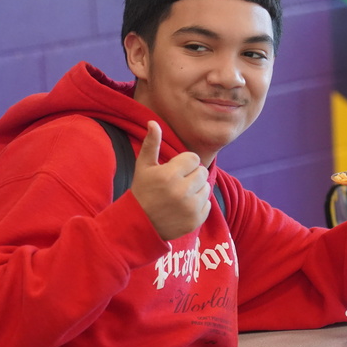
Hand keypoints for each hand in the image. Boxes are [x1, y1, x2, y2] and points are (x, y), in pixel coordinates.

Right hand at [130, 121, 211, 240]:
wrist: (139, 225)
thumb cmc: (142, 191)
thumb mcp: (143, 166)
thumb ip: (151, 143)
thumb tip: (153, 122)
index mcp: (169, 175)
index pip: (193, 158)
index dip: (184, 163)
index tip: (174, 171)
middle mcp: (182, 191)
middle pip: (202, 172)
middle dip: (191, 175)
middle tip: (177, 183)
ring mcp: (190, 208)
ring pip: (206, 187)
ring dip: (196, 189)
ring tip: (180, 195)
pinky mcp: (196, 220)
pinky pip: (207, 204)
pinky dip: (198, 205)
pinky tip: (183, 207)